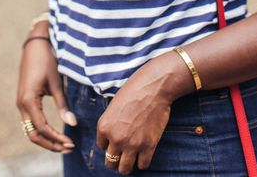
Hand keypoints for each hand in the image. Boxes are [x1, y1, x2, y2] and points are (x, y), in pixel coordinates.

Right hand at [16, 25, 76, 153]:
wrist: (36, 43)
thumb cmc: (47, 60)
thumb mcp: (56, 82)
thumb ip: (63, 104)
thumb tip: (72, 124)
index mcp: (28, 100)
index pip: (42, 129)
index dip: (56, 139)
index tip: (71, 143)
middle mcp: (21, 104)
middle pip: (33, 135)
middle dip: (50, 144)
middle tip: (68, 148)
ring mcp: (21, 102)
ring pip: (30, 130)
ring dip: (46, 139)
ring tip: (63, 143)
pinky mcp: (24, 99)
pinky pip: (31, 121)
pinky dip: (42, 130)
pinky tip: (55, 132)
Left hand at [96, 51, 184, 174]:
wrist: (154, 87)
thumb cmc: (134, 90)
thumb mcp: (115, 105)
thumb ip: (112, 122)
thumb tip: (113, 136)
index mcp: (104, 126)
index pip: (102, 146)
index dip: (110, 143)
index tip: (118, 137)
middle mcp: (115, 138)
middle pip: (110, 163)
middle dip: (116, 160)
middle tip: (124, 153)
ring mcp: (132, 144)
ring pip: (124, 169)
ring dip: (128, 165)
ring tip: (133, 158)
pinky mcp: (148, 146)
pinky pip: (143, 165)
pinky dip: (143, 162)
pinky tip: (145, 153)